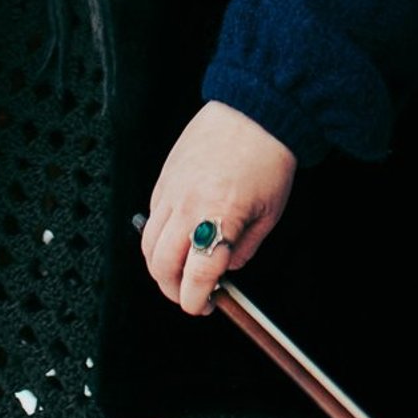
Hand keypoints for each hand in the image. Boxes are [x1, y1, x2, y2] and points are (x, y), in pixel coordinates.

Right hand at [142, 101, 297, 316]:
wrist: (254, 110)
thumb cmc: (268, 157)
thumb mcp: (269, 213)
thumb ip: (244, 247)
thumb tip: (227, 268)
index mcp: (219, 217)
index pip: (196, 276)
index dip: (196, 301)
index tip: (204, 306)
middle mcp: (188, 206)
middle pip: (162, 266)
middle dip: (174, 290)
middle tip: (191, 294)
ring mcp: (171, 190)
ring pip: (148, 245)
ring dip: (160, 267)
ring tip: (180, 271)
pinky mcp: (164, 177)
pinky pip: (151, 218)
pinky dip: (159, 237)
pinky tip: (178, 237)